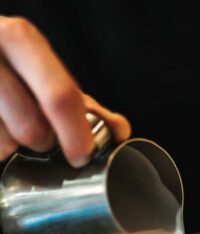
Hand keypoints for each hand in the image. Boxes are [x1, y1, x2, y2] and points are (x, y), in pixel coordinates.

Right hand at [0, 16, 130, 166]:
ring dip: (13, 147)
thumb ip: (81, 103)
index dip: (76, 136)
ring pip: (6, 144)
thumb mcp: (44, 74)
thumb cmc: (9, 69)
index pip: (60, 97)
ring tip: (9, 124)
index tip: (81, 156)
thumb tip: (119, 130)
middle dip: (43, 142)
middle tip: (39, 134)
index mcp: (20, 41)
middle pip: (32, 129)